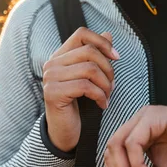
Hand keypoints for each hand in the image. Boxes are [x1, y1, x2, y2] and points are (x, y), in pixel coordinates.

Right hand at [43, 27, 118, 152]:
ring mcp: (50, 77)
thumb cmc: (79, 104)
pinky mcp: (52, 93)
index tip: (116, 57)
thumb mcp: (90, 77)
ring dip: (106, 84)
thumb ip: (97, 55)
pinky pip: (85, 86)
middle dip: (108, 69)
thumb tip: (108, 34)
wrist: (65, 133)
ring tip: (107, 96)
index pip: (82, 34)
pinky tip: (102, 105)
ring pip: (89, 69)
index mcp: (60, 56)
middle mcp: (52, 64)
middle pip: (89, 52)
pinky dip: (100, 96)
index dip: (102, 42)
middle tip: (112, 85)